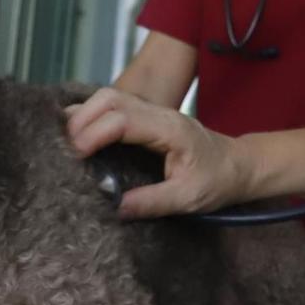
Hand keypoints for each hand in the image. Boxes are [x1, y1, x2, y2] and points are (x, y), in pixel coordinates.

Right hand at [66, 88, 254, 218]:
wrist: (239, 166)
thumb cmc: (217, 181)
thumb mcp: (189, 198)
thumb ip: (153, 202)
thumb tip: (115, 207)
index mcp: (169, 129)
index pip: (123, 119)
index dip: (94, 133)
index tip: (76, 155)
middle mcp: (159, 114)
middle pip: (111, 98)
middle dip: (82, 118)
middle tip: (66, 149)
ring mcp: (153, 112)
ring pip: (111, 97)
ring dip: (85, 113)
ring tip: (67, 141)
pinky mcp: (148, 118)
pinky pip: (116, 106)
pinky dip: (93, 114)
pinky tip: (80, 132)